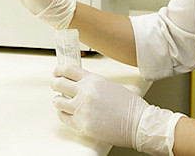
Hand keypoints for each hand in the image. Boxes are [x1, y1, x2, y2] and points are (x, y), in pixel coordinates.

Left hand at [52, 65, 185, 154]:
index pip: (68, 70)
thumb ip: (91, 84)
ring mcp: (82, 109)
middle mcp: (85, 93)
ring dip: (58, 100)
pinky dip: (63, 114)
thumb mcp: (109, 85)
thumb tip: (78, 84)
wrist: (138, 123)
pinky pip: (64, 117)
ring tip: (61, 100)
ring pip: (58, 101)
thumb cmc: (128, 105)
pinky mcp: (82, 125)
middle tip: (56, 85)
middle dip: (56, 84)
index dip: (59, 70)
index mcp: (93, 80)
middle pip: (59, 84)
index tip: (56, 72)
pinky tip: (66, 112)